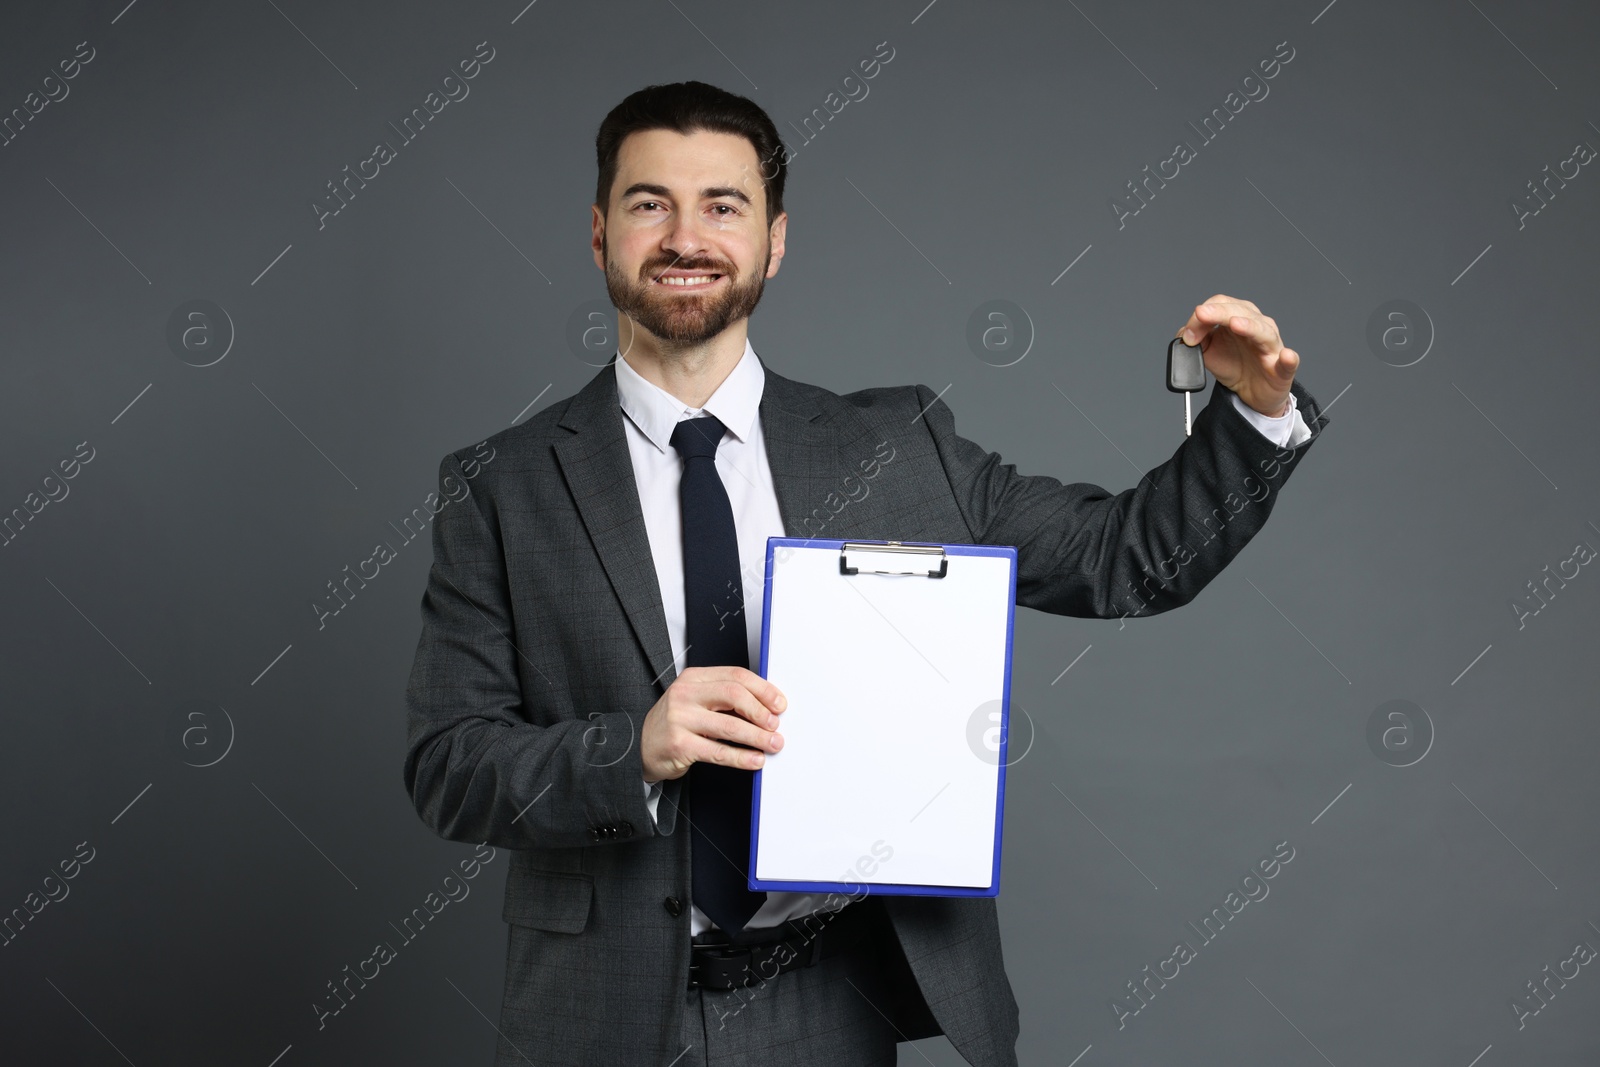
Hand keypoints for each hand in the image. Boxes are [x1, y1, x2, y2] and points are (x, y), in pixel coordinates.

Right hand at [640, 666, 785, 782]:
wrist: (640, 747)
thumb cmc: (675, 723)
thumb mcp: (696, 701)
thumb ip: (725, 699)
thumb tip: (767, 707)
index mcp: (694, 678)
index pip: (736, 676)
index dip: (763, 689)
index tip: (779, 704)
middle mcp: (685, 694)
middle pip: (734, 694)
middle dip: (761, 711)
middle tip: (775, 725)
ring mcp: (680, 718)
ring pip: (730, 725)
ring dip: (757, 737)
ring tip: (773, 744)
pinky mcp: (679, 744)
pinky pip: (718, 751)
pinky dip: (741, 757)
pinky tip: (755, 760)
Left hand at [1176, 294, 1298, 417]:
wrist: (1252, 393)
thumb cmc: (1234, 365)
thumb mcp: (1208, 351)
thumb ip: (1195, 339)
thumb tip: (1184, 334)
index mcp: (1239, 318)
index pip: (1221, 305)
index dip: (1202, 315)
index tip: (1188, 333)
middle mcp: (1257, 326)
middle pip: (1240, 312)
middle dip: (1218, 313)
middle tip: (1201, 315)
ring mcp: (1271, 346)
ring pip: (1263, 332)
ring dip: (1249, 326)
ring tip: (1235, 324)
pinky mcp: (1282, 369)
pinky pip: (1288, 362)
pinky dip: (1288, 359)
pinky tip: (1285, 356)